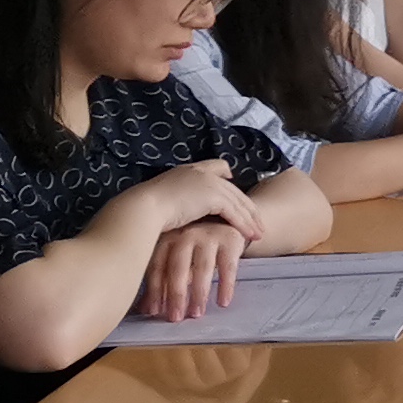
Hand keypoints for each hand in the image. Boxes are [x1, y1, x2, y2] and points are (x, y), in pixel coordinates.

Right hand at [137, 158, 267, 246]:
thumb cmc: (145, 210)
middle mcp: (201, 173)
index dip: (227, 176)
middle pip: (233, 189)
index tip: (233, 182)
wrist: (144, 208)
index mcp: (188, 170)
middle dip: (247, 207)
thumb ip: (175, 200)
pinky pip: (234, 211)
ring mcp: (208, 183)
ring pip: (237, 201)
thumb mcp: (161, 200)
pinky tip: (250, 236)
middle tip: (257, 222)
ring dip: (250, 219)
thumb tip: (175, 212)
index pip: (216, 166)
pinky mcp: (213, 196)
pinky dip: (244, 224)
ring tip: (259, 234)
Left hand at [140, 217, 248, 322]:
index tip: (155, 312)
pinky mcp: (230, 239)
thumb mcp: (177, 258)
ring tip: (197, 314)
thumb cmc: (196, 246)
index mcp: (167, 238)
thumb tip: (145, 310)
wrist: (229, 220)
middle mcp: (185, 234)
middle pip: (178, 267)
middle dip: (176, 294)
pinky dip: (225, 286)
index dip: (155, 290)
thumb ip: (163, 280)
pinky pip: (228, 267)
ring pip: (202, 268)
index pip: (157, 266)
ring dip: (199, 293)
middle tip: (175, 318)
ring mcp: (209, 235)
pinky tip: (223, 302)